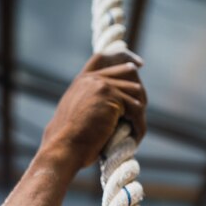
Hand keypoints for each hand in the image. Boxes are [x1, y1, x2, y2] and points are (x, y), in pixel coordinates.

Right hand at [41, 51, 146, 172]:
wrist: (63, 148)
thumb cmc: (68, 142)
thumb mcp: (76, 115)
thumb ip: (90, 104)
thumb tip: (113, 110)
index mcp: (81, 81)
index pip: (103, 58)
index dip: (122, 58)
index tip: (138, 64)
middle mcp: (91, 79)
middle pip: (127, 72)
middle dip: (139, 92)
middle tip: (142, 111)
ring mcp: (102, 86)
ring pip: (136, 91)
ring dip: (140, 113)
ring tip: (137, 129)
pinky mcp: (112, 97)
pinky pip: (137, 109)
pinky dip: (139, 125)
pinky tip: (136, 137)